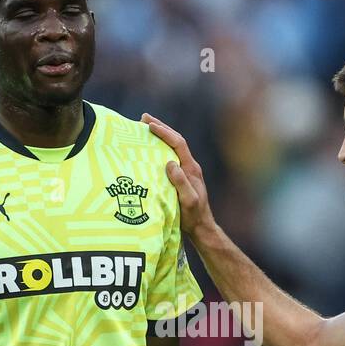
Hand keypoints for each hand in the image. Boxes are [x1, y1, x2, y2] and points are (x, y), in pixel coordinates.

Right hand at [141, 113, 214, 240]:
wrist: (201, 227)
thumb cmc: (194, 216)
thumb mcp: (188, 200)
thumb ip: (181, 182)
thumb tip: (169, 163)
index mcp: (192, 169)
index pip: (178, 144)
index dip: (165, 133)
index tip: (150, 125)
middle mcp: (189, 167)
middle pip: (176, 141)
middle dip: (161, 128)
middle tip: (144, 118)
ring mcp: (186, 172)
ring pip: (172, 148)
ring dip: (161, 136)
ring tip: (146, 127)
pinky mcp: (180, 178)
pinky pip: (169, 157)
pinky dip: (159, 149)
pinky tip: (150, 149)